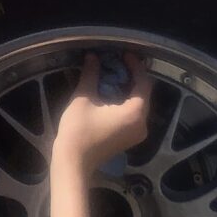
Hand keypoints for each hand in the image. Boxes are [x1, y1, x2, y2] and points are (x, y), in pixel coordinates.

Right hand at [54, 50, 151, 175]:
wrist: (73, 162)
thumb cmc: (78, 130)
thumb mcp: (84, 98)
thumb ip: (91, 75)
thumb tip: (93, 57)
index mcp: (135, 113)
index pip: (143, 83)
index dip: (135, 66)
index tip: (124, 54)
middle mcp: (142, 123)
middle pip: (143, 94)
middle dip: (132, 76)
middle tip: (118, 63)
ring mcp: (137, 133)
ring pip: (138, 105)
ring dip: (128, 89)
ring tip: (114, 75)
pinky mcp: (129, 139)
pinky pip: (133, 115)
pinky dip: (125, 102)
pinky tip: (112, 94)